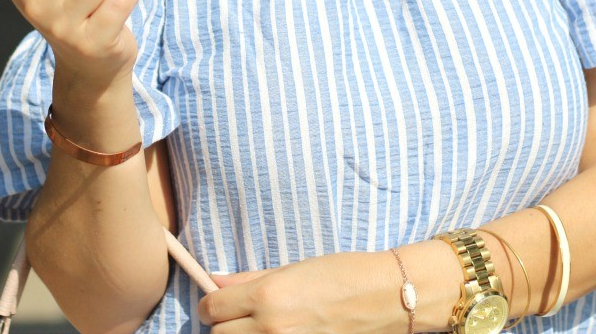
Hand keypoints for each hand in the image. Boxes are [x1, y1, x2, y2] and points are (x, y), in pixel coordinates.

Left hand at [199, 251, 401, 333]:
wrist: (385, 299)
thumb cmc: (342, 274)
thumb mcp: (293, 268)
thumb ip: (250, 279)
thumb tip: (215, 282)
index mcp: (267, 295)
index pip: (212, 308)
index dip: (211, 305)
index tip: (217, 303)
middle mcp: (271, 327)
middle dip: (224, 325)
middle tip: (239, 316)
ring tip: (262, 326)